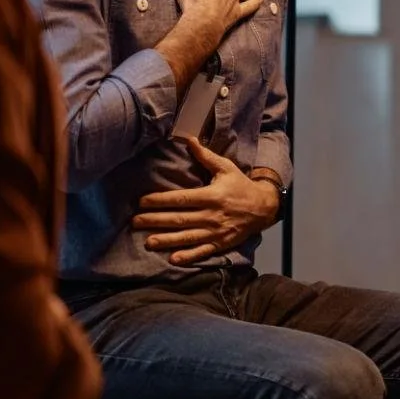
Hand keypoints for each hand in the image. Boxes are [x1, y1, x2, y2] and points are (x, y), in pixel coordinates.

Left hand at [132, 136, 279, 265]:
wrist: (264, 207)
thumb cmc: (241, 186)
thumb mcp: (226, 168)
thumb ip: (206, 156)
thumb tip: (188, 139)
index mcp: (212, 195)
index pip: (182, 199)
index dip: (161, 200)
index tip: (142, 202)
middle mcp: (213, 215)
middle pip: (180, 219)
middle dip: (156, 221)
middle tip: (135, 222)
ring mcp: (217, 232)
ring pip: (188, 237)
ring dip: (167, 240)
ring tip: (148, 242)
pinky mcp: (221, 243)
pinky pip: (203, 251)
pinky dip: (189, 256)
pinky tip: (173, 259)